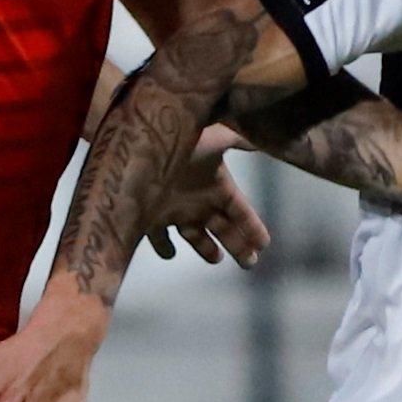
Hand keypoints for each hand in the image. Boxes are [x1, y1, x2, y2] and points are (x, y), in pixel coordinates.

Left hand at [148, 133, 269, 266]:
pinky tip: (171, 253)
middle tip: (250, 263)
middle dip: (238, 245)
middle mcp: (198, 199)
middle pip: (223, 228)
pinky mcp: (152, 218)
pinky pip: (160, 239)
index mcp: (216, 184)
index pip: (240, 210)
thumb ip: (240, 141)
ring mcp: (175, 210)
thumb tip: (264, 142)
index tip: (264, 244)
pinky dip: (165, 248)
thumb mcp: (216, 138)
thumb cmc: (180, 145)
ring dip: (206, 249)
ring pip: (196, 237)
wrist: (137, 150)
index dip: (252, 226)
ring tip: (216, 258)